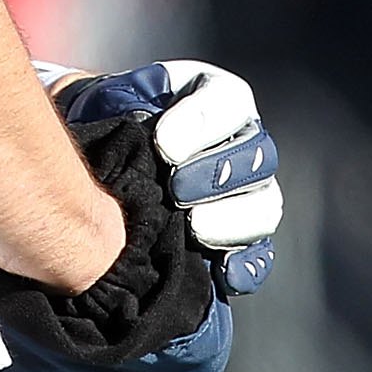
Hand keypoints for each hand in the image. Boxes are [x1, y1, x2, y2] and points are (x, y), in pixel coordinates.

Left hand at [50, 60, 282, 296]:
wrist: (107, 158)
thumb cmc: (116, 121)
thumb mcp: (117, 99)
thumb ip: (122, 104)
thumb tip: (121, 119)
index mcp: (218, 100)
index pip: (229, 103)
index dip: (204, 123)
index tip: (164, 145)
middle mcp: (243, 144)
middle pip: (256, 157)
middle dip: (217, 175)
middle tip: (176, 189)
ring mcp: (247, 194)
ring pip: (264, 207)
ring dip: (232, 221)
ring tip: (194, 229)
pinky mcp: (239, 239)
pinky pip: (257, 255)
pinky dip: (245, 266)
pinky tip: (222, 271)